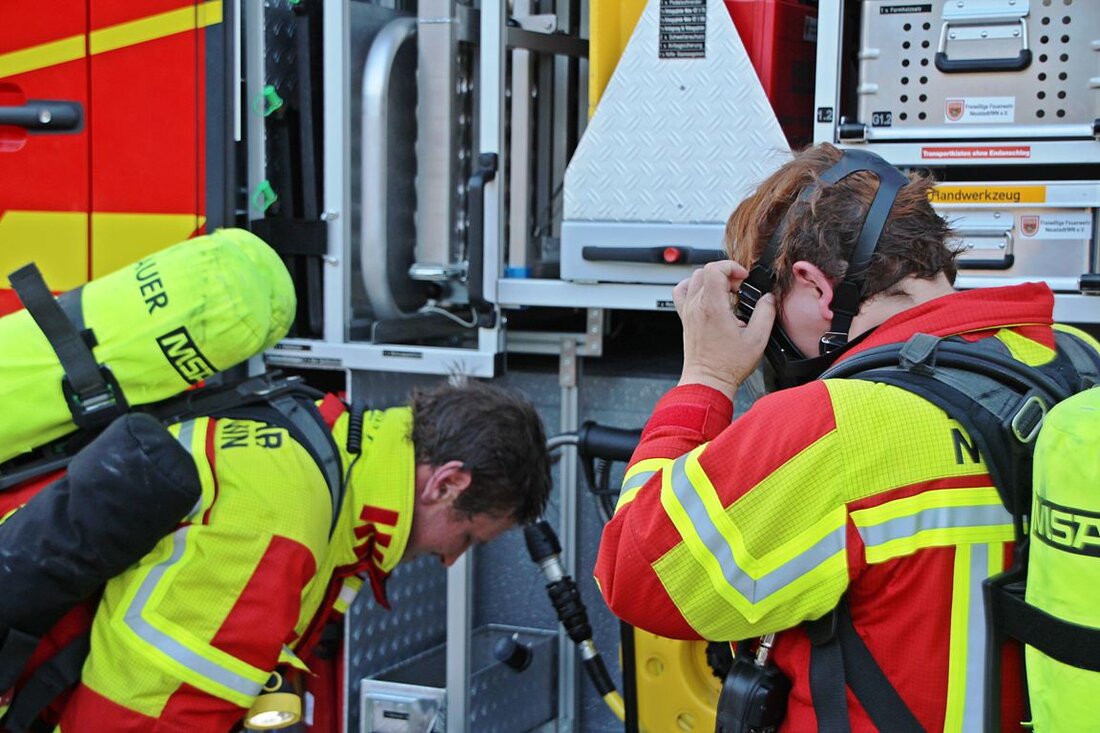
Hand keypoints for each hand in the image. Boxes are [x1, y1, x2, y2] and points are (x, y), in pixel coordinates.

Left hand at [672, 260, 775, 398]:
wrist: (708, 380)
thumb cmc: (728, 365)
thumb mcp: (757, 339)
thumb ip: (766, 313)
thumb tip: (768, 298)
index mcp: (713, 307)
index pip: (714, 269)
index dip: (732, 268)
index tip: (744, 279)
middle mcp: (697, 306)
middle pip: (705, 271)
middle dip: (726, 274)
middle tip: (739, 288)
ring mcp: (688, 312)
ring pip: (694, 279)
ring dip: (712, 280)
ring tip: (726, 292)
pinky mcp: (685, 318)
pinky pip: (682, 292)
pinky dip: (694, 287)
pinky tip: (707, 296)